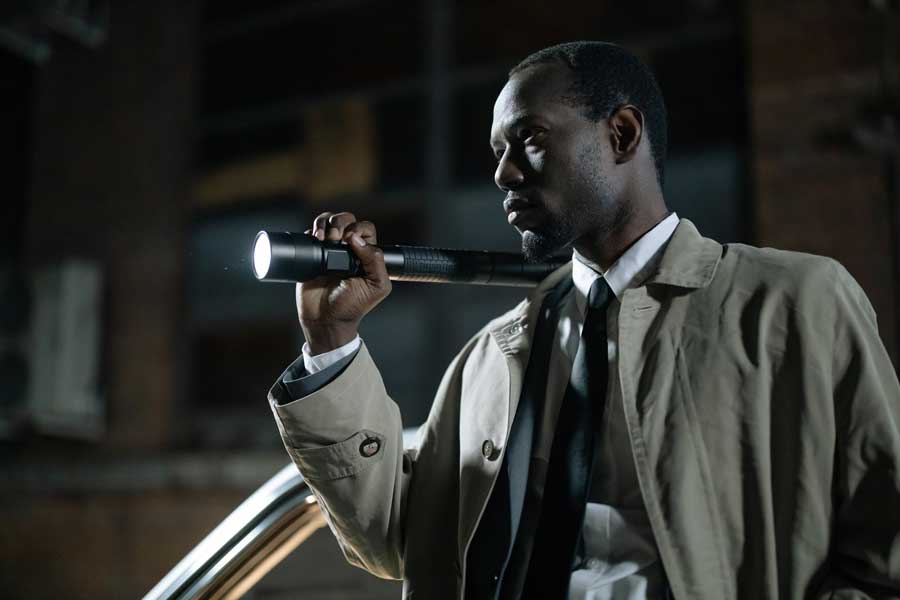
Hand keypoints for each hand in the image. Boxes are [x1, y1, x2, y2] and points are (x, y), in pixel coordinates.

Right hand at [296, 212, 390, 353]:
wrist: (325, 319)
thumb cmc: (353, 306)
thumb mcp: (376, 286)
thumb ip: (375, 262)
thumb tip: (357, 239)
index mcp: (366, 254)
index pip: (365, 229)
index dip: (359, 229)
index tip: (351, 241)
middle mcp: (348, 249)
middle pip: (346, 220)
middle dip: (341, 223)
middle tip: (336, 238)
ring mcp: (329, 250)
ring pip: (329, 221)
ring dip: (326, 223)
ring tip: (323, 238)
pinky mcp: (312, 254)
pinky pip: (311, 232)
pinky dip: (312, 230)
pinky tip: (315, 241)